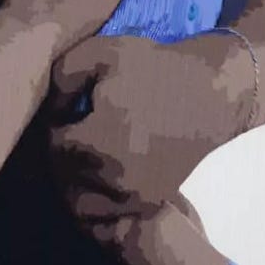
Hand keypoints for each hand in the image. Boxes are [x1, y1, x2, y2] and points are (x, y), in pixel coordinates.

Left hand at [48, 34, 256, 220]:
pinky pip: (106, 211)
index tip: (71, 108)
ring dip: (75, 177)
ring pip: (80, 200)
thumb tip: (53, 111)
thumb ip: (61, 78)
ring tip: (86, 148)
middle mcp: (115, 180)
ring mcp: (134, 197)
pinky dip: (96, 193)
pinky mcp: (149, 203)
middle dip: (63, 151)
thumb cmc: (153, 67)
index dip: (57, 123)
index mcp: (98, 144)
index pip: (53, 144)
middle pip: (64, 174)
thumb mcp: (98, 53)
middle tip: (77, 126)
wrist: (211, 92)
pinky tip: (102, 165)